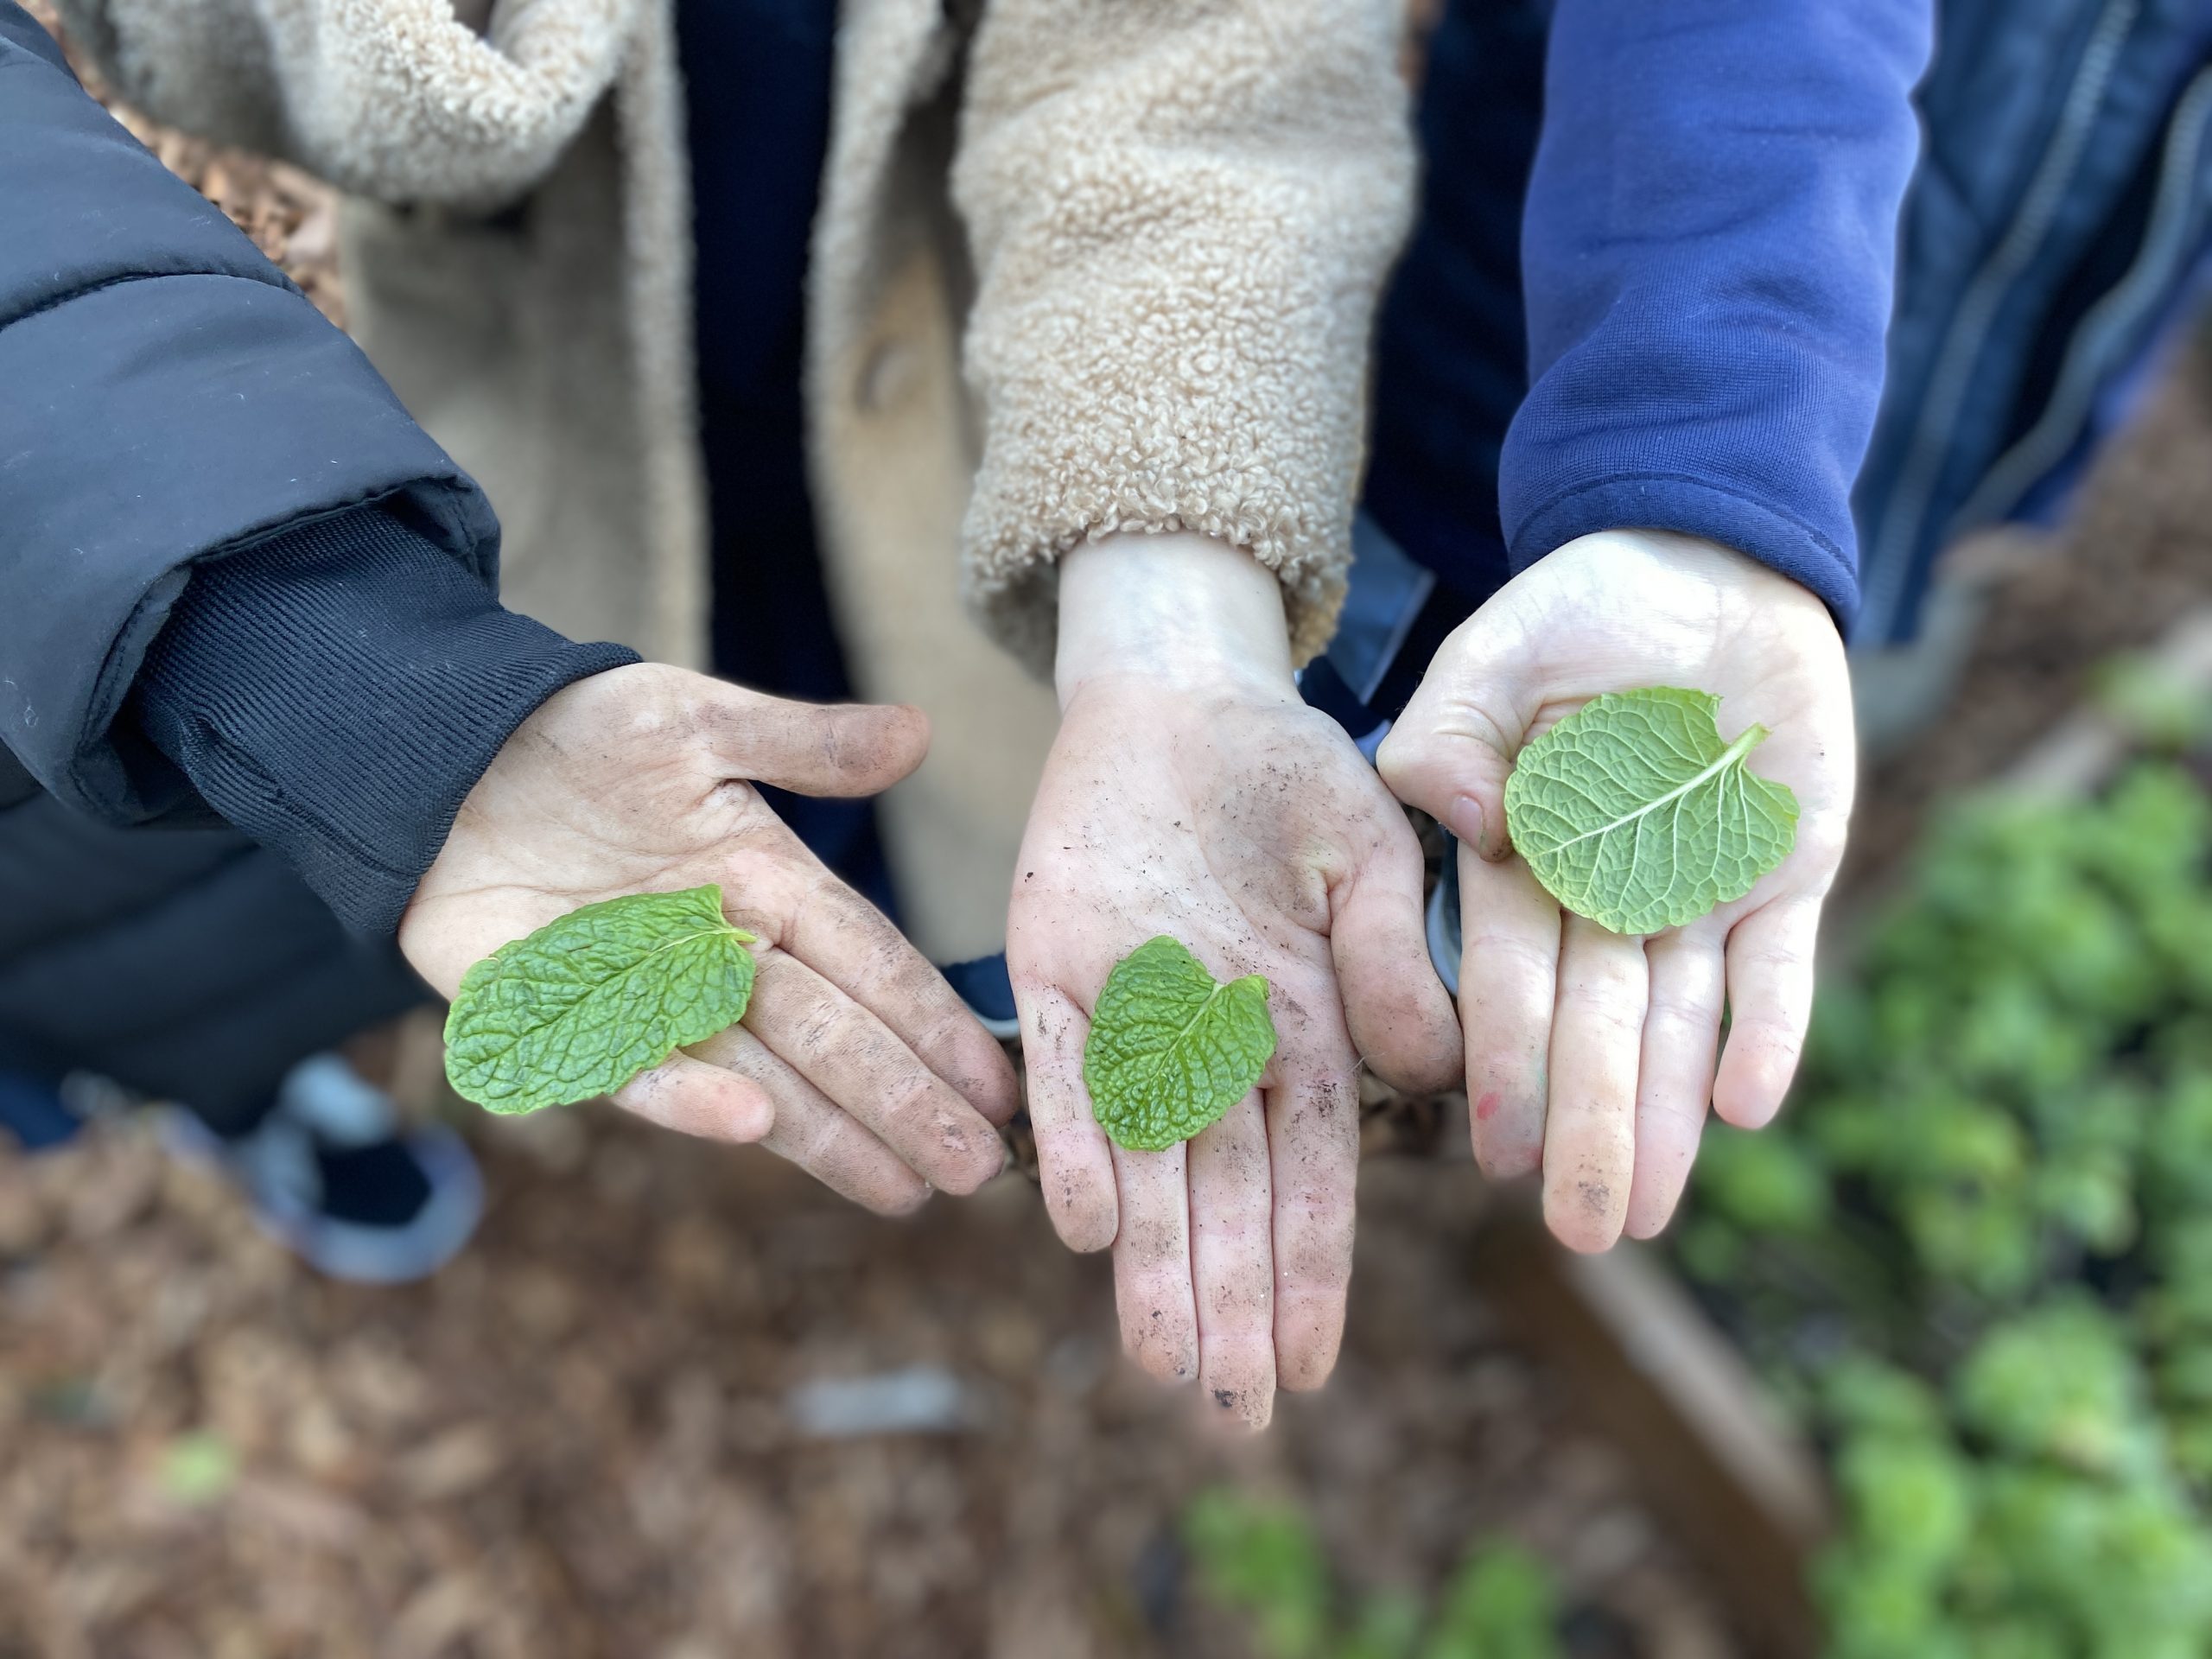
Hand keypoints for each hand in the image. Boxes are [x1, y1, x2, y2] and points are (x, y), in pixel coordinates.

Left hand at [400, 663, 1017, 1209]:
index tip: (995, 1081)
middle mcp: (718, 952)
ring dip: (828, 1132)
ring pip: (759, 1075)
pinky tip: (754, 1127)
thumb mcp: (694, 719)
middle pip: (831, 1036)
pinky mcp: (560, 1023)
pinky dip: (690, 1097)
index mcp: (764, 881)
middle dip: (905, 1101)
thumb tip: (919, 733)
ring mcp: (645, 996)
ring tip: (905, 1186)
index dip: (931, 1021)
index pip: (869, 961)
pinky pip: (634, 1069)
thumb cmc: (575, 730)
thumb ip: (803, 741)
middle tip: (975, 1169)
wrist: (434, 755)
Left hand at [1009, 535, 1459, 1428]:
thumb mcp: (1368, 853)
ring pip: (1147, 1159)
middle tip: (1230, 1410)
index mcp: (1304, 1029)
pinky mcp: (1055, 970)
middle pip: (1226, 1195)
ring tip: (1162, 1362)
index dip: (1308, 1270)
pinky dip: (1074, 1141)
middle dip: (1228, 1302)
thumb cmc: (1290, 776)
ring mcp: (1132, 1014)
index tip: (1311, 1365)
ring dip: (1152, 1258)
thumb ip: (1391, 958)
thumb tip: (1436, 1067)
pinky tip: (1084, 1224)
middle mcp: (1215, 1045)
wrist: (1180, 697)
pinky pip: (1064, 1068)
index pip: (1311, 1173)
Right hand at [1378, 531, 1853, 1250]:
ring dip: (1667, 1115)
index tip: (1493, 1153)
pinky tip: (1748, 1107)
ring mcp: (1699, 891)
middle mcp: (1607, 895)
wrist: (1707, 564)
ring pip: (1679, 1023)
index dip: (1505, 1066)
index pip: (1509, 978)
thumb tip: (1462, 820)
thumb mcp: (1491, 656)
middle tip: (1582, 1231)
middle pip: (1595, 1027)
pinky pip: (1778, 968)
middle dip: (1588, 1128)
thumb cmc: (1578, 611)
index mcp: (1524, 861)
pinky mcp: (1785, 874)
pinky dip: (1768, 1031)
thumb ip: (1447, 733)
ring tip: (1649, 1212)